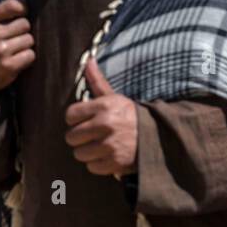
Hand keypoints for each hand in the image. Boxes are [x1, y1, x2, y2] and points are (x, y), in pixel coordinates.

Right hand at [0, 0, 35, 102]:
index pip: (12, 6)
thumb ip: (0, 13)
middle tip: (15, 35)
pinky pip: (30, 55)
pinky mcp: (9, 67)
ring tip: (14, 48)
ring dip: (25, 44)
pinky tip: (17, 58)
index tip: (22, 12)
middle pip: (25, 24)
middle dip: (23, 29)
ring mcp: (1, 52)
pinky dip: (26, 56)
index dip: (22, 8)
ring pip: (29, 39)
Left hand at [64, 57, 137, 176]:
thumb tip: (88, 60)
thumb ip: (97, 81)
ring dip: (87, 152)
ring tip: (99, 146)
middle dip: (79, 137)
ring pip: (79, 153)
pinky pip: (91, 166)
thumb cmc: (130, 116)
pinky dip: (98, 164)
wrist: (156, 137)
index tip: (84, 120)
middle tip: (91, 135)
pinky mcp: (114, 163)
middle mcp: (106, 125)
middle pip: (71, 137)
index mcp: (104, 106)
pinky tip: (107, 156)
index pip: (70, 115)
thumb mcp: (115, 97)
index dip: (75, 119)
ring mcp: (110, 145)